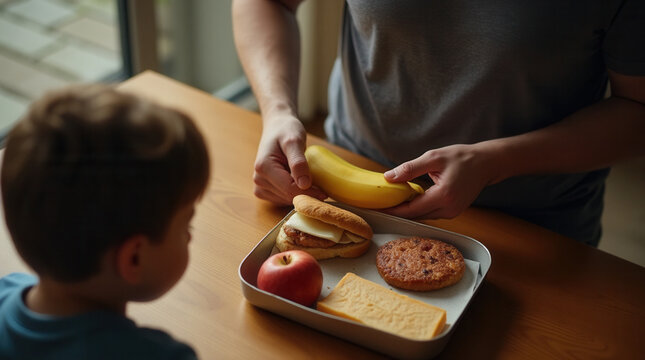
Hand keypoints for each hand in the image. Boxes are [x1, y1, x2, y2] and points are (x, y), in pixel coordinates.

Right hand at [253, 114, 326, 204]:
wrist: (277, 128)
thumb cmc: (286, 130)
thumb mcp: (295, 141)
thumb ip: (298, 162)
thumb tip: (304, 185)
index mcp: (264, 168)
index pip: (290, 189)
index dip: (309, 193)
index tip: (325, 192)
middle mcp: (258, 179)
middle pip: (288, 196)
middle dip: (306, 193)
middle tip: (320, 185)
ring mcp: (260, 186)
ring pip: (286, 200)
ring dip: (300, 194)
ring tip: (307, 178)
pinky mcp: (264, 190)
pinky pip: (283, 199)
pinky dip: (294, 193)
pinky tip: (299, 181)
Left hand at [381, 144, 496, 218]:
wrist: (486, 163)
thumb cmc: (462, 157)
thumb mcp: (434, 158)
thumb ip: (410, 168)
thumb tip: (388, 177)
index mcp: (443, 196)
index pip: (411, 210)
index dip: (393, 210)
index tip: (377, 207)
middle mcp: (448, 209)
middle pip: (415, 216)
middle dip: (397, 211)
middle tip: (379, 204)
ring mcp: (452, 213)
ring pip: (422, 215)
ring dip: (407, 210)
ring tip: (390, 201)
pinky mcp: (453, 212)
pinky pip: (430, 213)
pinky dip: (418, 208)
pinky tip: (408, 200)